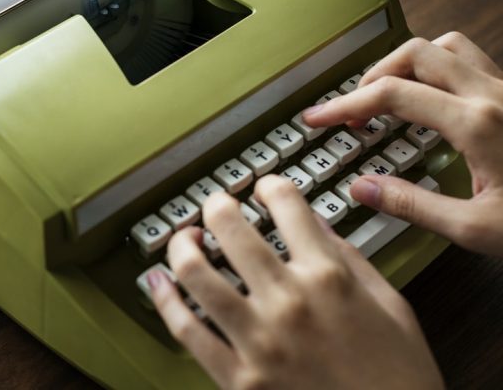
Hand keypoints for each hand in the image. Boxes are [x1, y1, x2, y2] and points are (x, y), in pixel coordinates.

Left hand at [149, 176, 442, 389]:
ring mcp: (259, 339)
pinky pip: (187, 330)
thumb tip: (314, 222)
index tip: (264, 188)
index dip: (270, 186)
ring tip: (185, 239)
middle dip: (217, 205)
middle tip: (217, 206)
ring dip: (181, 245)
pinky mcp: (239, 378)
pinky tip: (158, 282)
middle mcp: (289, 301)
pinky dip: (164, 300)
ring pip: (195, 272)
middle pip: (229, 226)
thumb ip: (349, 257)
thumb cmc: (398, 378)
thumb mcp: (390, 305)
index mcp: (329, 277)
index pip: (286, 204)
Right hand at [303, 32, 502, 255]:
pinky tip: (433, 102)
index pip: (390, 94)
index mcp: (477, 123)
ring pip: (447, 46)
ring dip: (409, 64)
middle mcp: (493, 94)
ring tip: (390, 96)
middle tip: (354, 110)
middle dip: (373, 76)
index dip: (343, 104)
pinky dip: (439, 69)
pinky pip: (472, 61)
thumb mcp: (478, 229)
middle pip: (415, 53)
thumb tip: (363, 188)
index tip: (317, 118)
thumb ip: (412, 205)